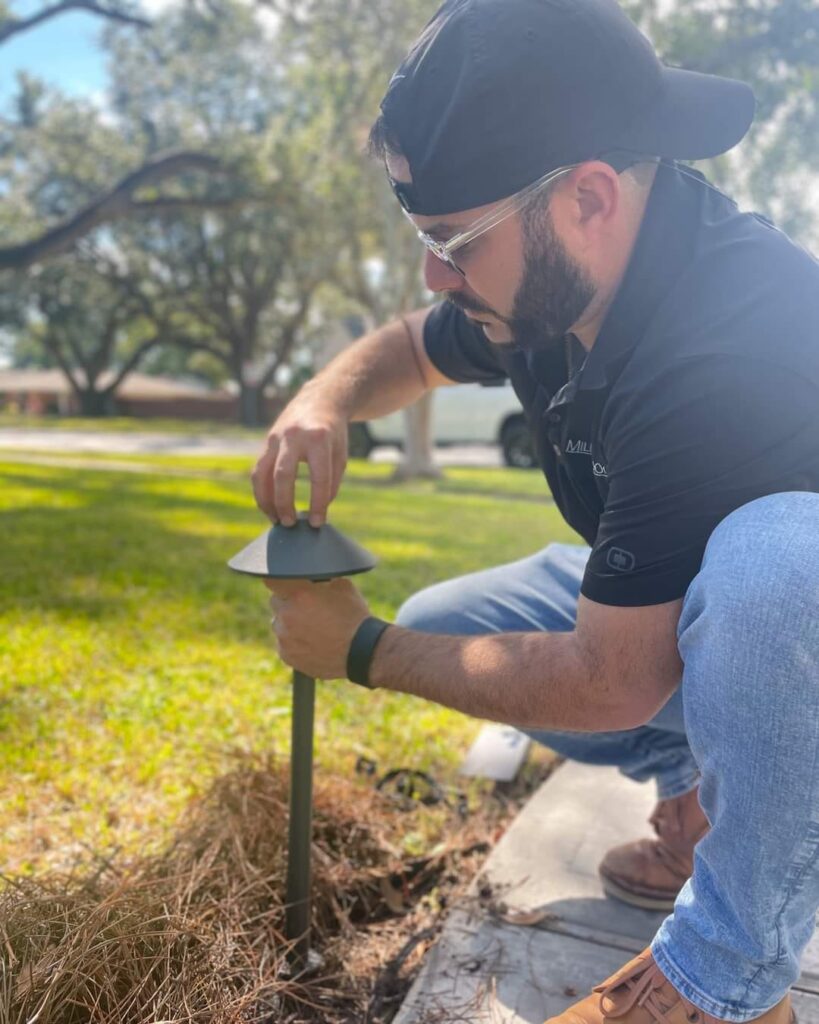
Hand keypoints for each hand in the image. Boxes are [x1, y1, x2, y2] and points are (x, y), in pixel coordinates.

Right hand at [252, 396, 347, 526]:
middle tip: (288, 524)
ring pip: (262, 473)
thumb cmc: (333, 434)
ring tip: (274, 519)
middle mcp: (294, 436)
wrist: (320, 401)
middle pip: (283, 475)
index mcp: (319, 439)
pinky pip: (259, 470)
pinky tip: (269, 506)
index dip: (317, 503)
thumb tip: (317, 511)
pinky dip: (261, 490)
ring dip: (265, 500)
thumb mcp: (340, 455)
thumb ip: (331, 482)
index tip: (317, 523)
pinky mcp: (267, 441)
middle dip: (284, 502)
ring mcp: (276, 437)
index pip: (318, 478)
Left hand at [265, 578, 370, 679]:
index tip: (285, 583)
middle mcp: (287, 615)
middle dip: (289, 602)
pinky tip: (312, 642)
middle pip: (276, 602)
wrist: (362, 651)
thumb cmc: (354, 616)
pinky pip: (284, 643)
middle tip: (308, 608)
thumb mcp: (342, 586)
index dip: (279, 580)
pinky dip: (294, 642)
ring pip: (279, 624)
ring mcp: (285, 637)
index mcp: (299, 594)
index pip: (271, 580)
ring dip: (290, 623)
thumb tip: (310, 575)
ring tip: (313, 628)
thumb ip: (319, 578)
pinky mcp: (286, 655)